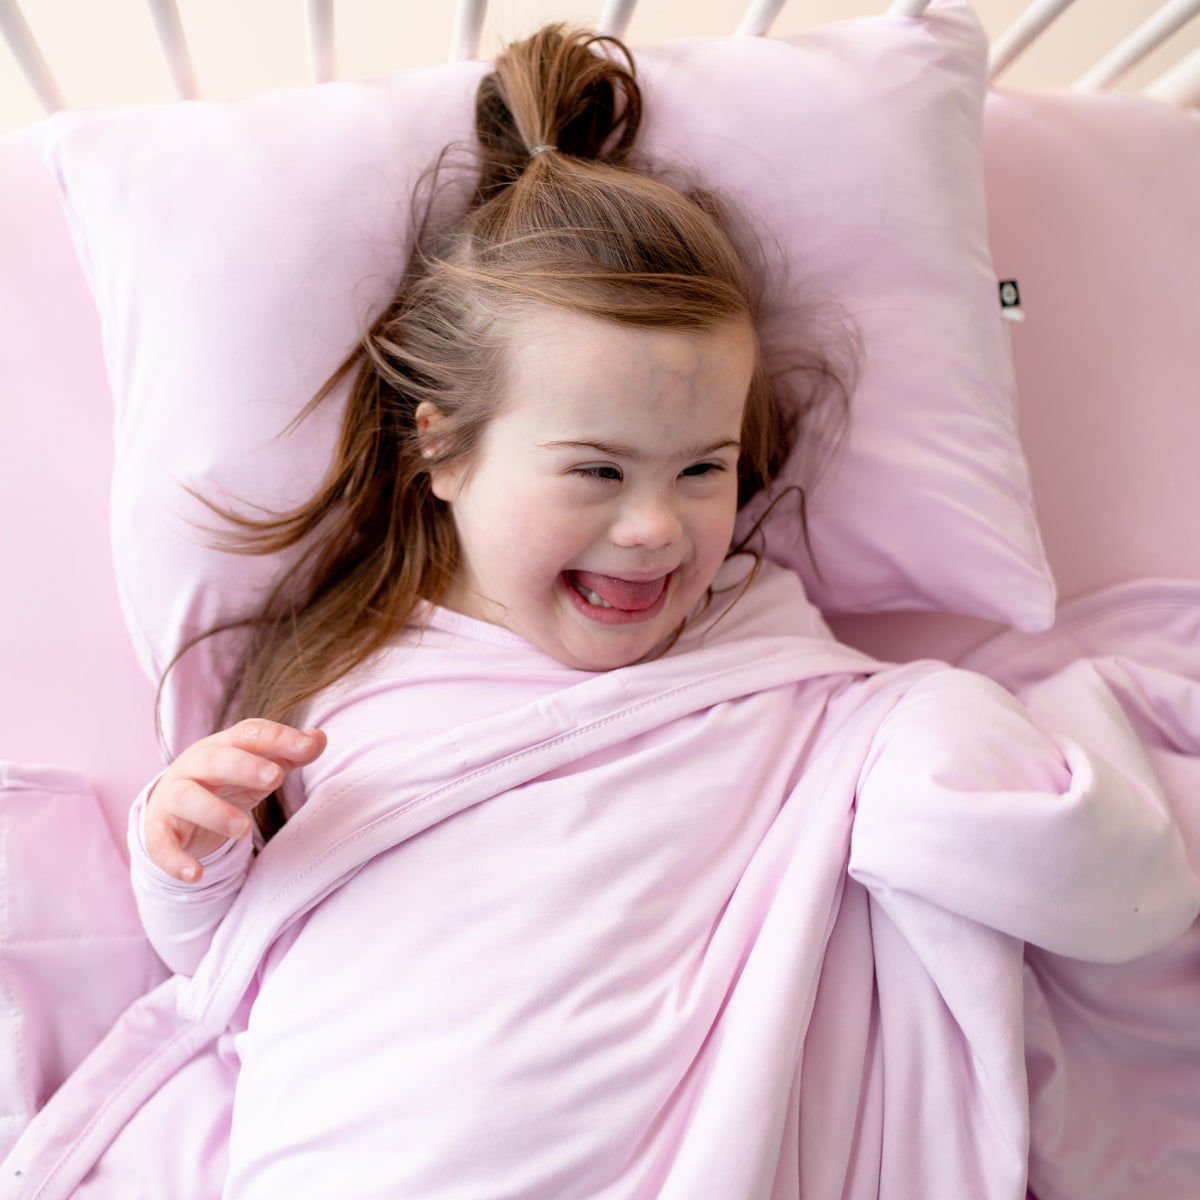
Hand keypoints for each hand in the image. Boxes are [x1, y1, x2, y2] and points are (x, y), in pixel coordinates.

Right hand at [144, 719, 326, 882]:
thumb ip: (288, 755)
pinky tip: (196, 874)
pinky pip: (159, 843)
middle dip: (244, 766)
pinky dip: (175, 860)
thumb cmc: (226, 782)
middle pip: (215, 759)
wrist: (174, 809)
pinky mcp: (157, 830)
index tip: (309, 747)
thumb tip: (318, 739)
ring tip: (243, 829)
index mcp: (223, 745)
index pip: (250, 734)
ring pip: (187, 798)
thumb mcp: (257, 768)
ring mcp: (172, 797)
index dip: (279, 738)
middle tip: (275, 778)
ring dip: (214, 812)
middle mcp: (194, 766)